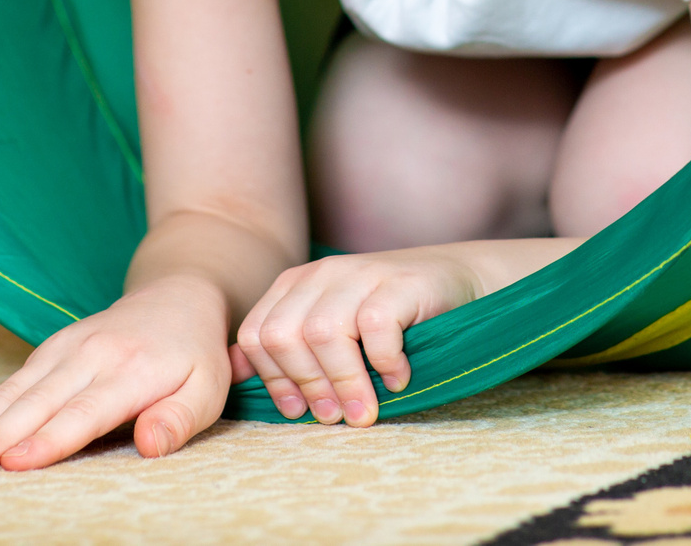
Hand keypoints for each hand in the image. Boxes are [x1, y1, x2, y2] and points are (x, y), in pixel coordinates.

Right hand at [0, 276, 231, 471]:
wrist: (177, 294)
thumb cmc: (195, 355)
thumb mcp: (208, 389)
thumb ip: (179, 419)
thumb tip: (148, 445)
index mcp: (132, 369)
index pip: (85, 411)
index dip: (49, 439)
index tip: (15, 462)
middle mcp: (93, 354)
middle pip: (38, 402)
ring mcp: (67, 347)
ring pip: (17, 390)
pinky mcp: (51, 348)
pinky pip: (13, 382)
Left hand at [232, 248, 481, 426]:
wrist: (457, 282)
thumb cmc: (391, 318)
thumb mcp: (332, 327)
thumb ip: (287, 346)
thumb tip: (234, 374)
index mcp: (296, 285)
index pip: (257, 335)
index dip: (273, 379)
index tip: (297, 411)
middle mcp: (323, 274)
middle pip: (284, 335)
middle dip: (306, 385)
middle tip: (334, 416)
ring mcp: (360, 273)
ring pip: (324, 333)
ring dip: (344, 382)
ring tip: (364, 410)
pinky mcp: (399, 282)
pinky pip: (375, 326)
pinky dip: (383, 361)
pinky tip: (397, 378)